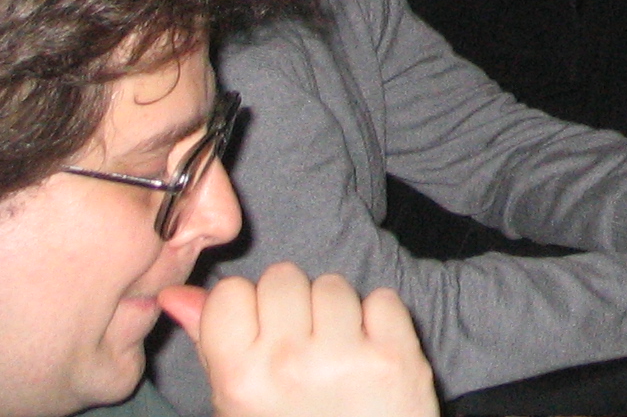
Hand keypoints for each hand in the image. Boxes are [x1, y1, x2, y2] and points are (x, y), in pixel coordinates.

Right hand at [158, 263, 434, 416]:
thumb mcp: (238, 406)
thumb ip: (210, 345)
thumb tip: (175, 293)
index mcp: (240, 380)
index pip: (230, 292)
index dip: (246, 309)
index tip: (259, 336)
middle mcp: (288, 364)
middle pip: (282, 278)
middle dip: (292, 305)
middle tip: (301, 347)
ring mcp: (345, 359)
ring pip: (333, 285)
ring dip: (336, 312)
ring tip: (335, 355)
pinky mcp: (396, 356)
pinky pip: (382, 298)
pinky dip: (379, 321)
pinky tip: (369, 355)